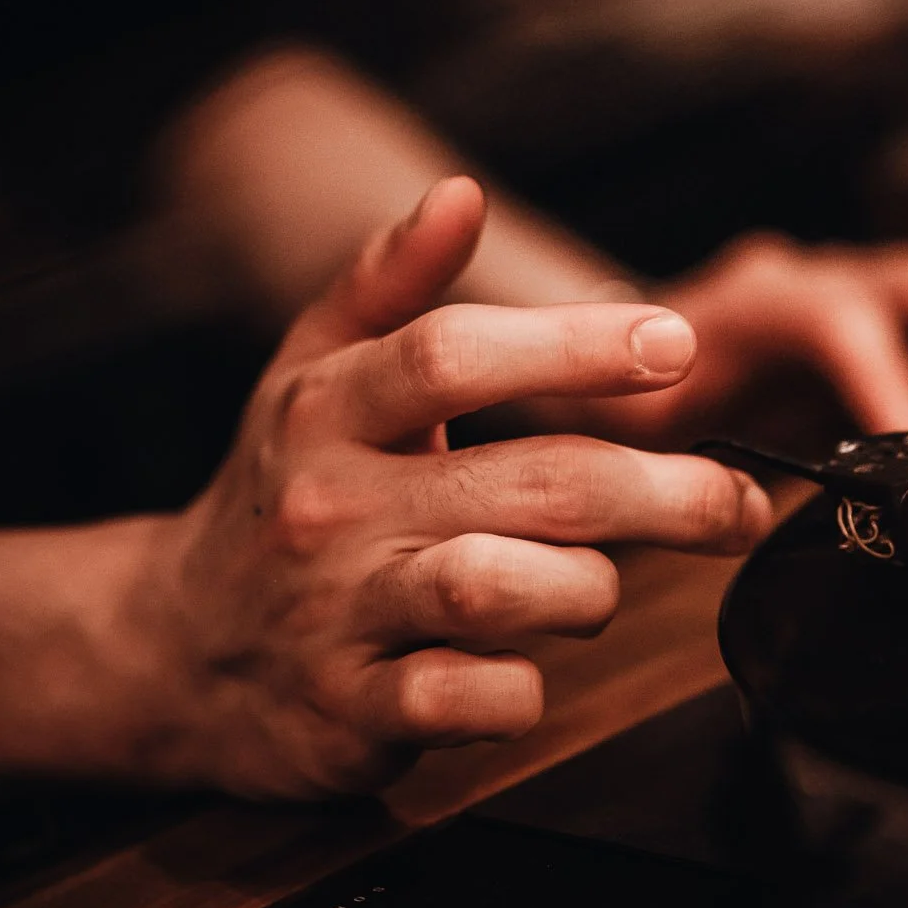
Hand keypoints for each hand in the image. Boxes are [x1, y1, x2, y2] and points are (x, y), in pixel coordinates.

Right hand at [132, 178, 771, 798]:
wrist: (173, 650)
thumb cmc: (282, 492)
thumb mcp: (312, 372)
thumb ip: (390, 282)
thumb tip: (459, 193)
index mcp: (325, 409)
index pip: (450, 355)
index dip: (574, 344)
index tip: (674, 341)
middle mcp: (331, 507)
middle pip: (528, 484)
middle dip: (661, 492)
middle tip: (733, 501)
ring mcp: (339, 615)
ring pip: (506, 591)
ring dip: (589, 587)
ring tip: (598, 581)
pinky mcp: (353, 714)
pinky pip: (475, 700)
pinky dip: (525, 687)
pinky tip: (527, 666)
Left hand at [531, 234, 907, 446]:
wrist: (618, 356)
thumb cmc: (624, 401)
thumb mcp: (632, 435)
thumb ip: (676, 458)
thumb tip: (730, 508)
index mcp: (753, 300)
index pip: (835, 319)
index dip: (885, 377)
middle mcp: (826, 277)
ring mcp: (870, 288)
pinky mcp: (900, 315)